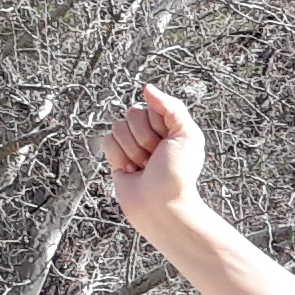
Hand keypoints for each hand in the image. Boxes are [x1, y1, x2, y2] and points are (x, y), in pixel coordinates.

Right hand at [102, 84, 207, 222]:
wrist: (161, 205)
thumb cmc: (179, 174)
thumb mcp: (188, 135)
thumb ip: (172, 107)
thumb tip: (147, 88)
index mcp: (168, 125)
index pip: (150, 106)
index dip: (156, 124)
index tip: (167, 143)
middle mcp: (150, 133)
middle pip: (131, 114)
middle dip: (143, 138)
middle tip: (155, 158)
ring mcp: (132, 144)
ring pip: (117, 127)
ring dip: (132, 149)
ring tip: (144, 167)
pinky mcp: (117, 157)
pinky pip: (107, 141)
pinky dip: (118, 156)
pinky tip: (131, 170)